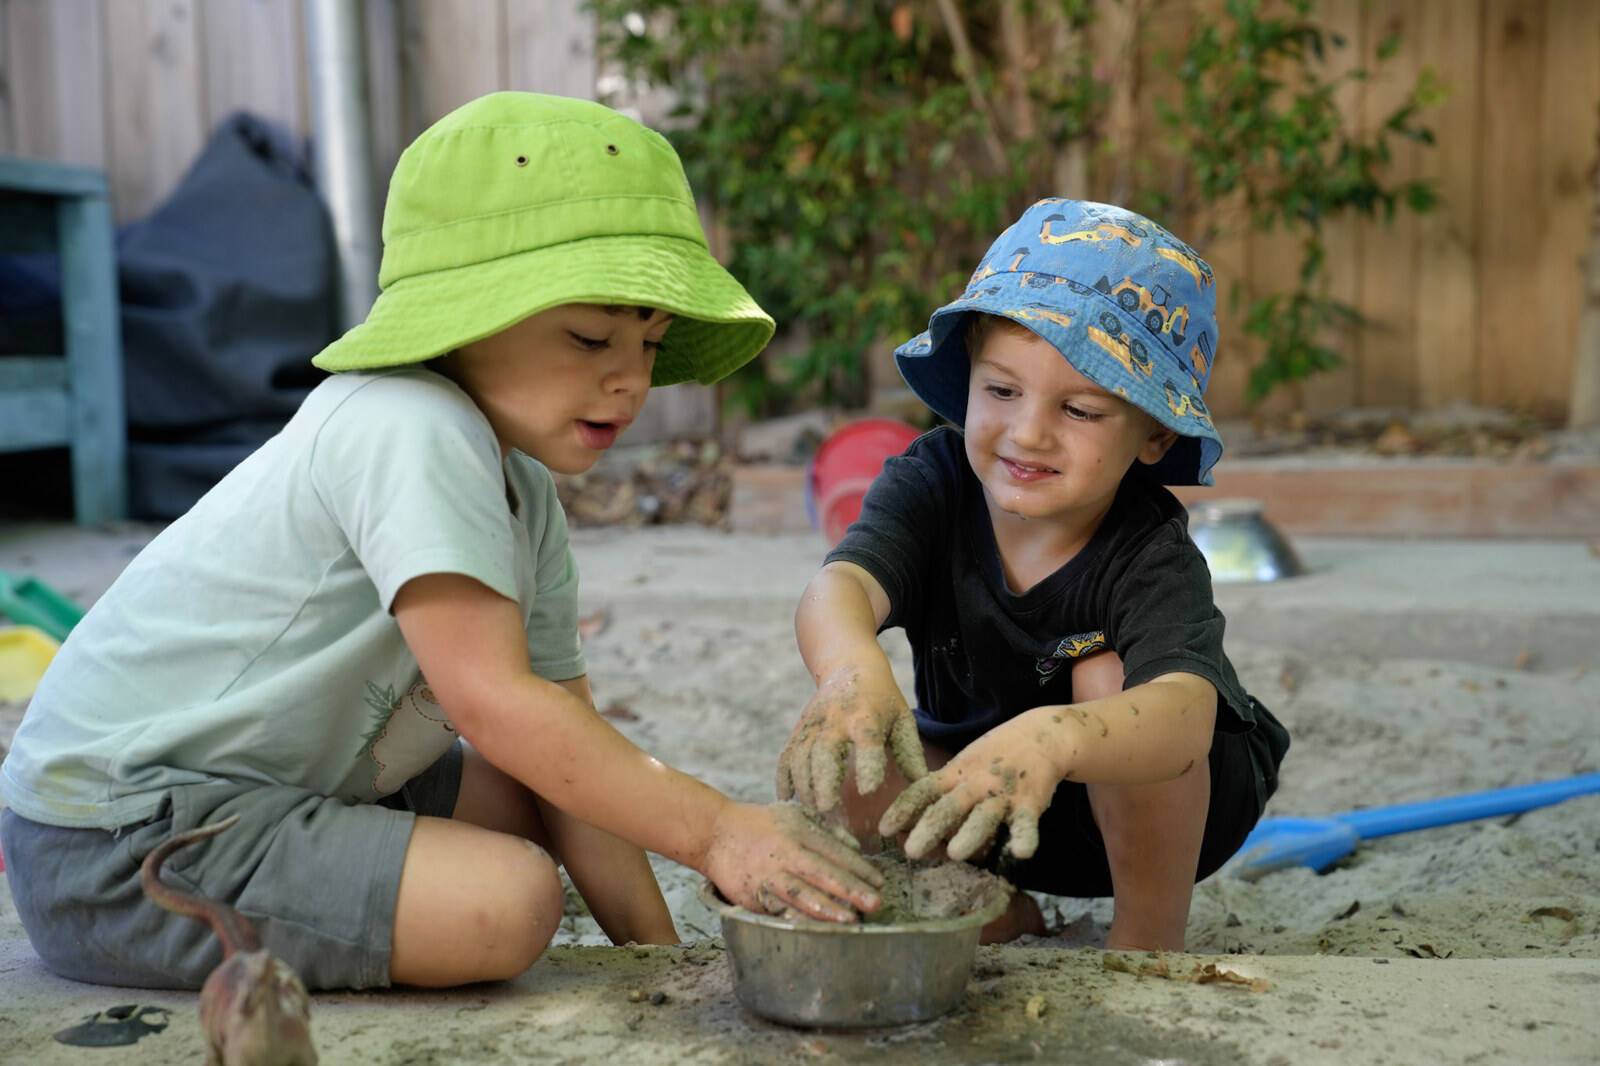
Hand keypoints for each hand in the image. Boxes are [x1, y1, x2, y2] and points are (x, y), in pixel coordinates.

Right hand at [704, 803, 884, 921]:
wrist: (715, 833)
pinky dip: (798, 920)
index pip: (834, 851)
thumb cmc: (761, 824)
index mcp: (797, 831)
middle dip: (850, 889)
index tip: (880, 882)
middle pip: (821, 873)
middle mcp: (783, 853)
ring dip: (826, 908)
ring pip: (799, 894)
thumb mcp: (794, 815)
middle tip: (875, 902)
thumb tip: (854, 847)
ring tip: (849, 919)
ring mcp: (767, 876)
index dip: (859, 867)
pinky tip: (816, 929)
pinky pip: (779, 910)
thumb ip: (826, 831)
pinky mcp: (753, 896)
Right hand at [776, 668, 927, 811]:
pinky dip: (784, 778)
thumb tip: (922, 787)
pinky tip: (788, 799)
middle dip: (824, 780)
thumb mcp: (902, 720)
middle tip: (827, 808)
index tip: (868, 790)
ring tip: (813, 812)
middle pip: (825, 751)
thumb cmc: (882, 701)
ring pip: (801, 756)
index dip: (867, 765)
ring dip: (805, 785)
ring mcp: (813, 724)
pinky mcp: (798, 730)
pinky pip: (786, 756)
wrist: (849, 666)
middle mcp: (836, 720)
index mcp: (867, 717)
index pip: (867, 741)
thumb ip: (910, 753)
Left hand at [878, 711, 1064, 861]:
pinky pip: (1027, 823)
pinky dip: (1025, 837)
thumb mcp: (963, 765)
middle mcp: (976, 783)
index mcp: (956, 773)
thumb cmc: (994, 757)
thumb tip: (911, 819)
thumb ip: (942, 789)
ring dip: (970, 834)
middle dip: (929, 828)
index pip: (924, 790)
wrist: (1041, 735)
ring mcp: (1003, 793)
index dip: (903, 809)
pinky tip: (1020, 853)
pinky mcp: (1031, 803)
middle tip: (911, 851)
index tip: (884, 829)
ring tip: (955, 853)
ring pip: (984, 815)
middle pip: (949, 806)